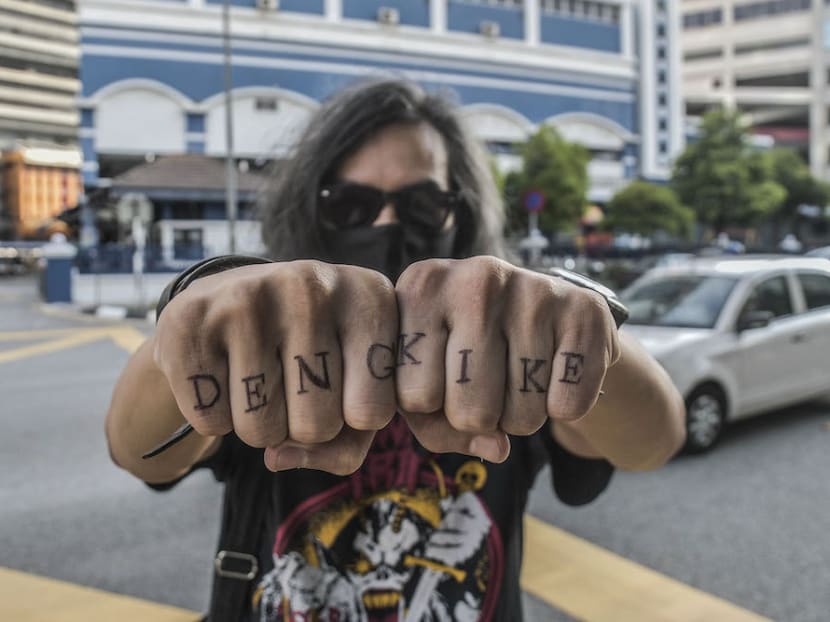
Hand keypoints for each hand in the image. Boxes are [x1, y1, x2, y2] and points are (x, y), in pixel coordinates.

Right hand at [152, 261, 398, 473]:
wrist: (233, 302)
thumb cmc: (314, 357)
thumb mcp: (352, 393)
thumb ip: (345, 447)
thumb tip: (276, 458)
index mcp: (370, 297)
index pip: (374, 414)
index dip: (355, 421)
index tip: (348, 386)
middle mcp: (312, 285)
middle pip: (318, 426)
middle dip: (304, 427)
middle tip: (294, 383)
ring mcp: (249, 295)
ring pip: (262, 431)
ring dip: (259, 426)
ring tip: (259, 377)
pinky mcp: (190, 318)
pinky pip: (211, 422)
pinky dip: (215, 417)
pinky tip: (222, 373)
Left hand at [394, 256, 620, 462]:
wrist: (545, 311)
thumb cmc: (468, 352)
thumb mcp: (430, 380)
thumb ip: (434, 427)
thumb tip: (496, 447)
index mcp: (421, 287)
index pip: (413, 398)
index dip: (430, 408)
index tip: (442, 377)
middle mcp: (474, 275)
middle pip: (467, 411)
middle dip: (479, 418)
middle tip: (488, 383)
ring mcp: (532, 287)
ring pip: (520, 416)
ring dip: (521, 416)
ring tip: (520, 375)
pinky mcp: (584, 309)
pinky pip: (567, 406)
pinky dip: (564, 407)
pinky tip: (556, 371)